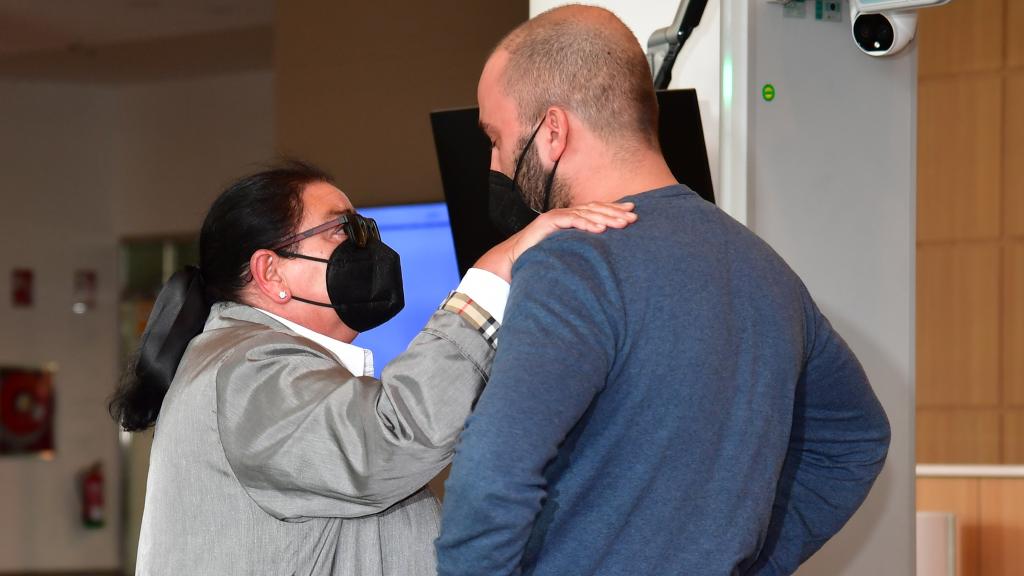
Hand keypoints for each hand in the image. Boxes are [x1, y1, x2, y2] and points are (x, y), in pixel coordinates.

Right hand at [474, 202, 636, 281]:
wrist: (513, 259)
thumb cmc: (540, 256)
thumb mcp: (567, 250)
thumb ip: (582, 246)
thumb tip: (604, 254)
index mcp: (571, 217)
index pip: (596, 210)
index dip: (614, 209)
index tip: (633, 211)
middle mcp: (565, 213)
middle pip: (595, 209)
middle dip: (615, 212)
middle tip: (634, 218)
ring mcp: (556, 216)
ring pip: (585, 214)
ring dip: (605, 218)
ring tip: (622, 224)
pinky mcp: (548, 222)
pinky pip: (570, 221)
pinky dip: (586, 224)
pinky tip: (599, 229)